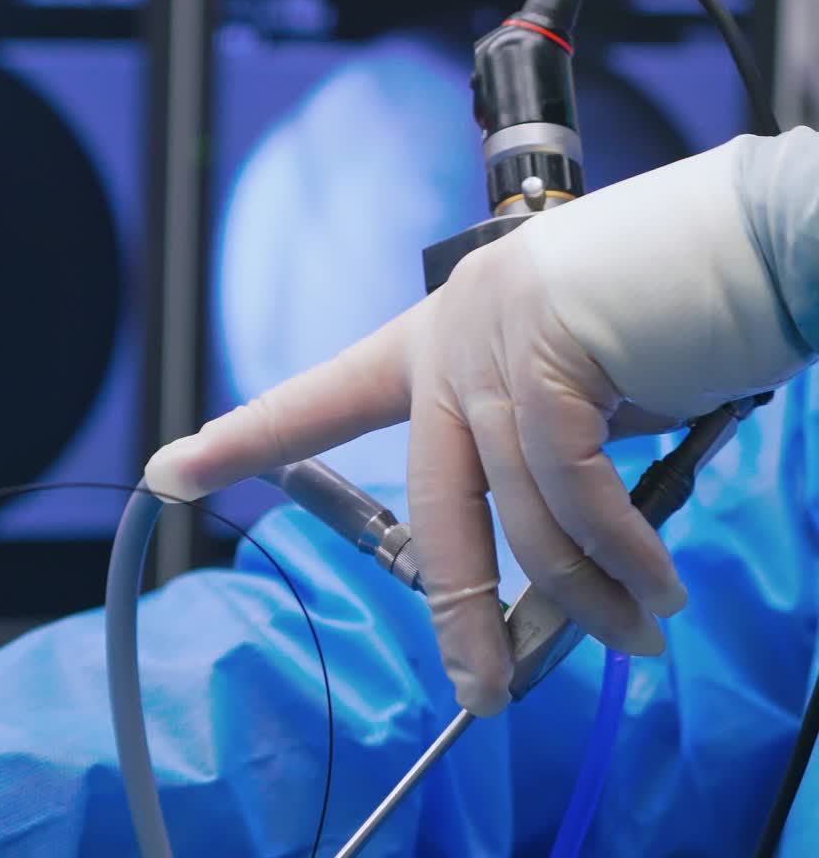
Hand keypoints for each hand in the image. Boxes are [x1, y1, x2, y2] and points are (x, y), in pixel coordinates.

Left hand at [147, 138, 809, 714]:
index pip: (323, 395)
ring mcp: (494, 337)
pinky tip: (654, 583)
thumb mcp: (585, 387)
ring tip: (635, 631)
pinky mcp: (551, 348)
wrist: (754, 234)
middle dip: (457, 608)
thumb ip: (544, 452)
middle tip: (479, 689)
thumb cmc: (672, 310)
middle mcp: (452, 333)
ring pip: (518, 506)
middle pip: (427, 498)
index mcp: (439, 335)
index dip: (243, 439)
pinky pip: (572, 486)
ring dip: (583, 589)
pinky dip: (617, 549)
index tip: (168, 469)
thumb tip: (549, 558)